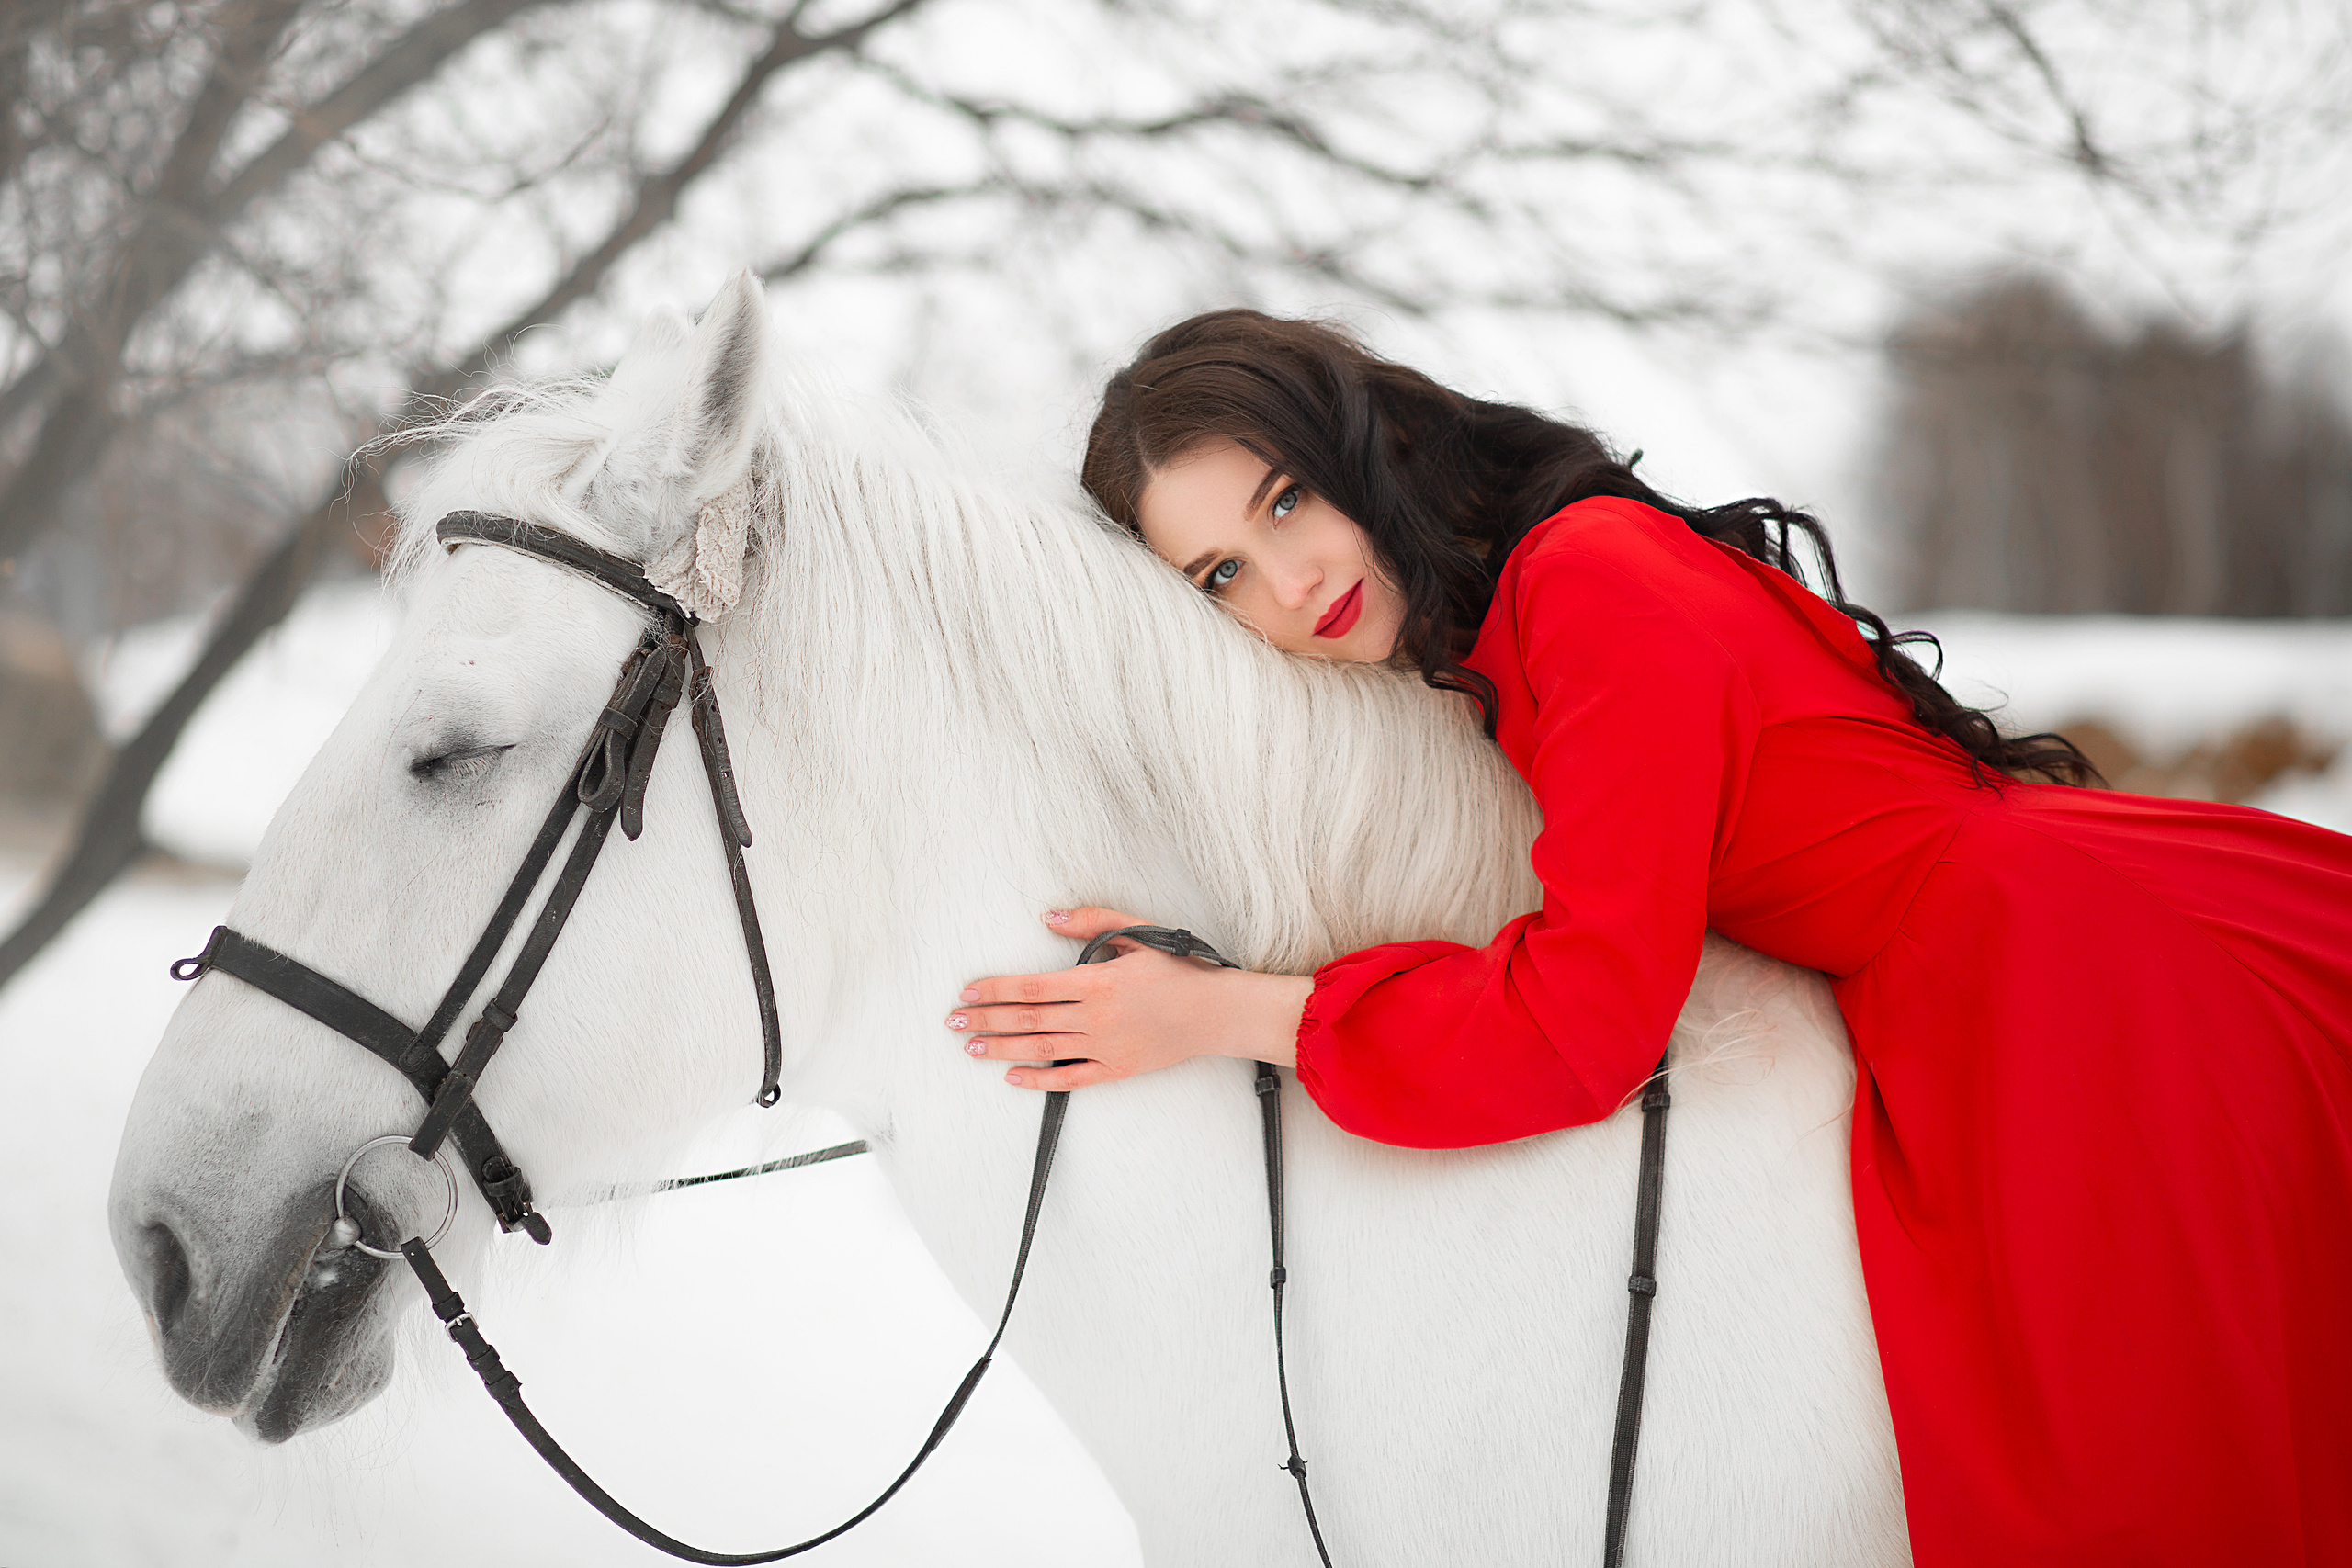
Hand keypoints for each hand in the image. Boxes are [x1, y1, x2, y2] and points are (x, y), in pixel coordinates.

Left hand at [947, 907, 1313, 1091]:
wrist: (1216, 1012)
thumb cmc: (1179, 969)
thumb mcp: (1139, 932)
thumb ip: (1092, 922)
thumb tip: (1048, 916)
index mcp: (1097, 981)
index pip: (1031, 986)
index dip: (995, 989)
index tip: (967, 992)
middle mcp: (1095, 1017)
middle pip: (1028, 1018)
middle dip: (985, 1019)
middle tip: (953, 1022)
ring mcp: (1104, 1047)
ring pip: (1041, 1047)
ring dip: (1001, 1048)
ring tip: (971, 1048)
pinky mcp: (1116, 1070)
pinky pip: (1069, 1078)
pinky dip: (1038, 1079)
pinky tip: (1012, 1077)